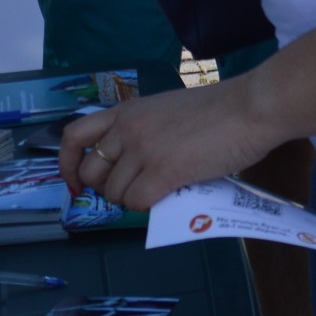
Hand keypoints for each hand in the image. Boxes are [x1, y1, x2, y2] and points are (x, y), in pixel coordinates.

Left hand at [60, 84, 286, 212]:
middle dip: (107, 189)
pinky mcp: (162, 171)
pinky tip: (168, 197)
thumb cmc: (219, 109)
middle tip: (133, 190)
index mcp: (127, 111)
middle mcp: (127, 129)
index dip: (66, 164)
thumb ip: (145, 134)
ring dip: (132, 200)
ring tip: (158, 192)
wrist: (249, 108)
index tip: (75, 183)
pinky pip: (137, 203)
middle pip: (91, 172)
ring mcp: (143, 150)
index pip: (73, 135)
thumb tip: (136, 169)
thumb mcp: (167, 112)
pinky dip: (148, 208)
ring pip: (114, 193)